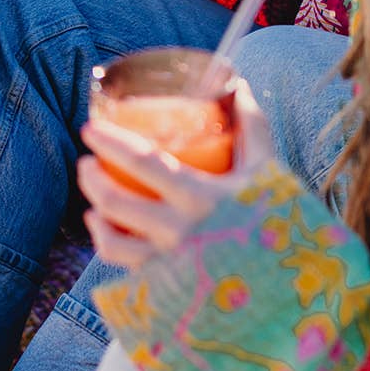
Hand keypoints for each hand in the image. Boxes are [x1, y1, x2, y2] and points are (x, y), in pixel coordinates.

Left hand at [78, 84, 273, 270]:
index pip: (143, 162)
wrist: (283, 278)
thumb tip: (236, 85)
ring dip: (94, 209)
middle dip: (91, 177)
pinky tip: (101, 225)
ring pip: (111, 237)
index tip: (91, 130)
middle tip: (86, 160)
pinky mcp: (161, 284)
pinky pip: (121, 263)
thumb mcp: (266, 169)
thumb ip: (252, 126)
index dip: (111, 143)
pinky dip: (104, 240)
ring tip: (92, 190)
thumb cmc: (274, 216)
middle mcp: (179, 233)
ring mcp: (167, 263)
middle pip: (115, 201)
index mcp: (202, 198)